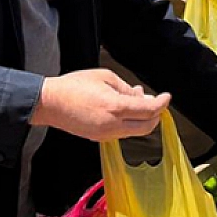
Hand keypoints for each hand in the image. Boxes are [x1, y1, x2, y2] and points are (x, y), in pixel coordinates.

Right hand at [31, 69, 170, 141]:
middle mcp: (113, 125)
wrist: (49, 103)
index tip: (166, 96)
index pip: (149, 110)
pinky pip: (122, 132)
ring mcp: (106, 134)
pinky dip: (129, 122)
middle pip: (147, 127)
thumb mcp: (104, 77)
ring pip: (135, 131)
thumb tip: (140, 95)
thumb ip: (126, 88)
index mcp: (115, 107)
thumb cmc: (73, 86)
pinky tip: (123, 109)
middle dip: (156, 115)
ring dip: (142, 118)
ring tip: (135, 99)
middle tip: (155, 101)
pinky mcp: (99, 138)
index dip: (162, 103)